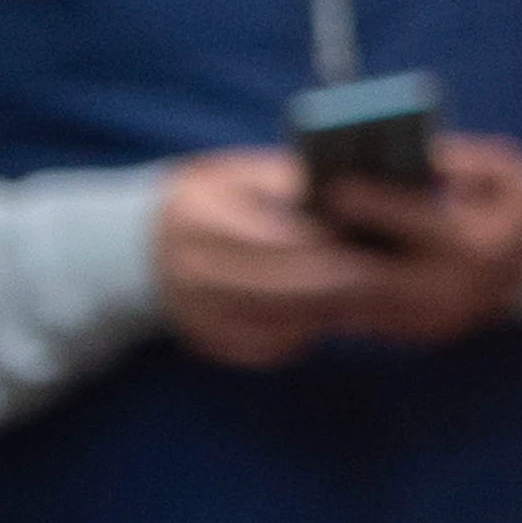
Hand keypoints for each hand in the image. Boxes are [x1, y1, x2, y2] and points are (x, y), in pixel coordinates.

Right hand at [154, 151, 363, 365]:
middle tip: (375, 272)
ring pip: (276, 319)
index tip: (354, 235)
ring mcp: (193, 308)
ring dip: (323, 309)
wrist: (145, 246)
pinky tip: (322, 315)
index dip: (316, 239)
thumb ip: (285, 180)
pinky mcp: (204, 338)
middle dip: (333, 279)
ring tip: (360, 293)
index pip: (268, 235)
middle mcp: (189, 266)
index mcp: (198, 215)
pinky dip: (300, 334)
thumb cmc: (212, 201)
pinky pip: (264, 348)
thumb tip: (345, 189)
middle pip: (277, 282)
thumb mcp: (237, 174)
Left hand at [318, 134, 521, 342]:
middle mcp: (452, 290)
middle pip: (378, 274)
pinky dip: (334, 292)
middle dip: (335, 248)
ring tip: (296, 243)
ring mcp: (430, 320)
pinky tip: (312, 266)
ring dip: (327, 275)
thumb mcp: (510, 175)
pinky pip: (362, 314)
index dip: (375, 205)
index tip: (336, 187)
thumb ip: (472, 161)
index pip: (420, 224)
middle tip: (300, 221)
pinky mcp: (412, 334)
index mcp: (476, 247)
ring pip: (363, 301)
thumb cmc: (512, 214)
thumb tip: (425, 159)